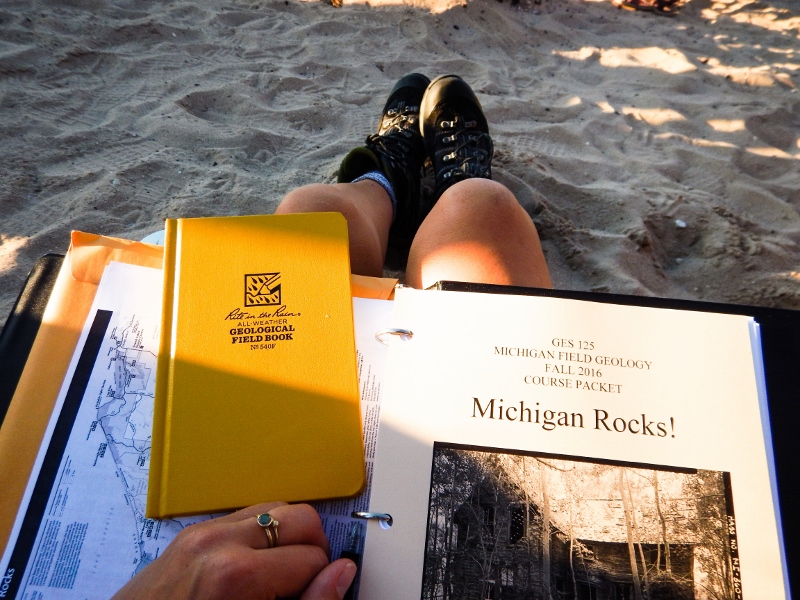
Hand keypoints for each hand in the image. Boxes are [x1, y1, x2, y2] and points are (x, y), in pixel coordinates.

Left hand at [111, 502, 356, 599]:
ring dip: (287, 538)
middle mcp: (219, 542)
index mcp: (237, 575)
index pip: (313, 557)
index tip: (308, 597)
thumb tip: (343, 573)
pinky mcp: (191, 533)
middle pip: (301, 517)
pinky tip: (254, 568)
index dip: (319, 582)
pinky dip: (261, 535)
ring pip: (276, 508)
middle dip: (312, 550)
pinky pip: (245, 515)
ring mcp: (202, 533)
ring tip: (279, 577)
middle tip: (303, 584)